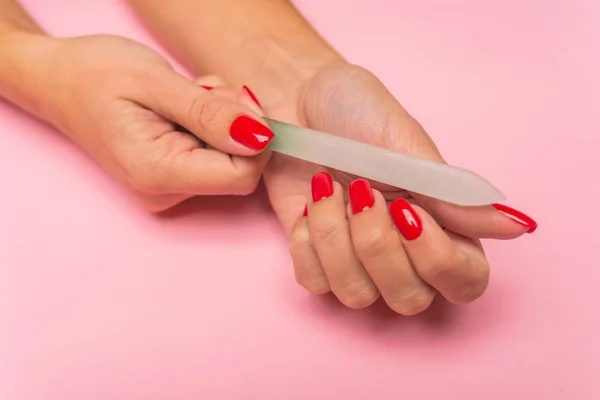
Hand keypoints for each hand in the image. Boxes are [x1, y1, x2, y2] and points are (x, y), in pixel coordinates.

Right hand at [32, 35, 273, 210]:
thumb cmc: (97, 75)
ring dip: (223, 120)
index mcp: (158, 174)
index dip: (256, 139)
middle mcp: (165, 192)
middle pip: (239, 170)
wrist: (60, 81)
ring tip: (189, 95)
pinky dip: (212, 125)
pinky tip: (186, 106)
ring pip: (230, 159)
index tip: (241, 100)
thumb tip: (261, 137)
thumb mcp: (155, 83)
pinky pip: (215, 154)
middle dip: (237, 126)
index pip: (241, 176)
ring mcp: (168, 187)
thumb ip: (209, 113)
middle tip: (209, 91)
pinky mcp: (172, 176)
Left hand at [261, 63, 536, 313]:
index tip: (407, 209)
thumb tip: (518, 226)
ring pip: (356, 295)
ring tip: (327, 186)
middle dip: (379, 247)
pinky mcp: (314, 257)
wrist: (297, 97)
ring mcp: (355, 258)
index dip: (436, 259)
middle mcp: (401, 249)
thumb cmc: (355, 111)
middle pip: (408, 299)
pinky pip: (315, 282)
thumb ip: (453, 193)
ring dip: (335, 238)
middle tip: (363, 191)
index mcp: (439, 221)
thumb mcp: (406, 144)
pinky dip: (306, 242)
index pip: (464, 281)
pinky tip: (308, 204)